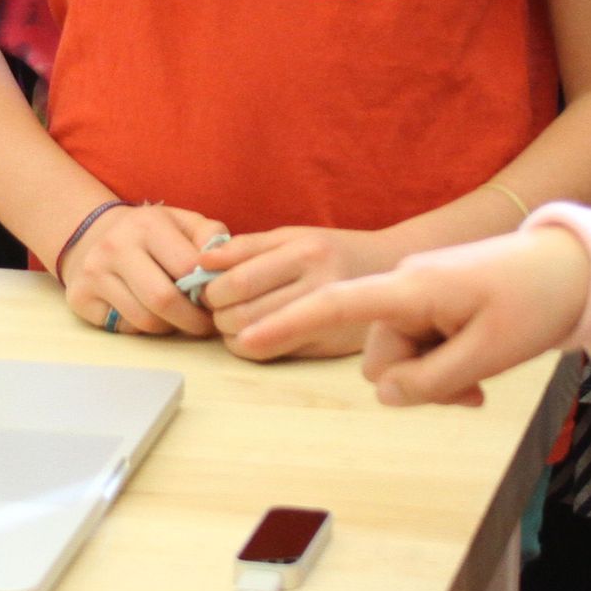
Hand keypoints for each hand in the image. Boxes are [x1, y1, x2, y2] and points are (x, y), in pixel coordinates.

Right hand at [60, 202, 226, 337]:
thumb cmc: (150, 234)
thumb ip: (211, 238)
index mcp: (147, 225)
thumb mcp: (182, 222)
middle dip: (192, 320)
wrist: (93, 233)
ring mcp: (93, 274)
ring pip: (144, 321)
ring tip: (178, 318)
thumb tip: (226, 269)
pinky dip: (141, 329)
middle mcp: (115, 247)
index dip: (209, 292)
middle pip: (163, 300)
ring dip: (169, 327)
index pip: (188, 268)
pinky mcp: (80, 298)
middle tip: (204, 324)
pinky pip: (123, 328)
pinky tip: (146, 313)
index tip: (218, 302)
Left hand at [199, 226, 400, 360]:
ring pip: (253, 339)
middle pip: (242, 313)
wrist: (389, 272)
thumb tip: (202, 261)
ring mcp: (327, 319)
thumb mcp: (293, 235)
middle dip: (217, 314)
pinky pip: (272, 355)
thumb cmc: (332, 251)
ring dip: (230, 334)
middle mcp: (320, 285)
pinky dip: (250, 347)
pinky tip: (253, 335)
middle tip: (216, 308)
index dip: (211, 290)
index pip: (239, 280)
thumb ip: (246, 247)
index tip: (208, 288)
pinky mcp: (328, 347)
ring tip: (233, 320)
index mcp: (306, 251)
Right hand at [232, 228, 590, 404]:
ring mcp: (419, 293)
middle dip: (415, 380)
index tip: (247, 339)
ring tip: (483, 372)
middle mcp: (405, 285)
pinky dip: (443, 363)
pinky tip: (478, 367)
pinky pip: (420, 345)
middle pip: (379, 355)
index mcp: (411, 287)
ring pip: (400, 356)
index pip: (335, 305)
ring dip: (434, 374)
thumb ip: (428, 382)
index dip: (289, 326)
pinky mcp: (434, 300)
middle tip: (471, 393)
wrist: (578, 267)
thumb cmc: (536, 301)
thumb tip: (386, 394)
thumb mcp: (485, 355)